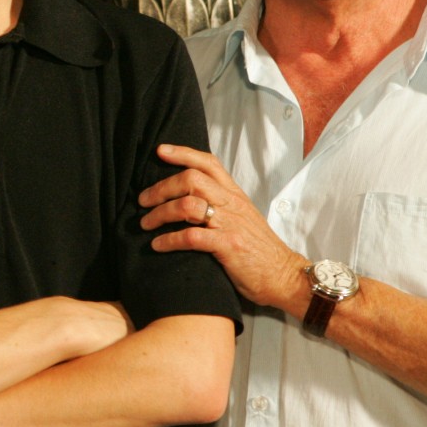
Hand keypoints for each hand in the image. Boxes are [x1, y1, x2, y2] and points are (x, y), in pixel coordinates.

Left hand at [139, 144, 308, 310]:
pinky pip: (191, 237)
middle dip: (161, 188)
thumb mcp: (242, 217)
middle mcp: (231, 204)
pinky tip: (158, 245)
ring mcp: (230, 224)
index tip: (160, 151)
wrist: (283, 275)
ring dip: (159, 214)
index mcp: (234, 194)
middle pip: (191, 180)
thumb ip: (220, 203)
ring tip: (145, 224)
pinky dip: (169, 240)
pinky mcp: (228, 246)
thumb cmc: (259, 249)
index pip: (208, 162)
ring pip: (187, 206)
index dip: (183, 153)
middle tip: (143, 201)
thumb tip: (188, 197)